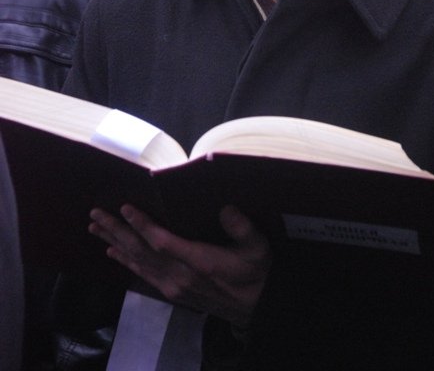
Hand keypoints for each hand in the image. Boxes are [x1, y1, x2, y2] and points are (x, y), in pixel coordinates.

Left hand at [89, 204, 271, 327]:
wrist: (256, 307)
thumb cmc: (257, 271)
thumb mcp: (257, 247)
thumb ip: (242, 228)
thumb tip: (226, 208)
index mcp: (199, 262)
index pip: (162, 242)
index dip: (142, 225)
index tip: (125, 208)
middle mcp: (180, 276)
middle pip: (141, 251)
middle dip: (117, 230)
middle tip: (96, 214)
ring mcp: (174, 286)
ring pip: (138, 262)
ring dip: (115, 243)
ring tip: (95, 227)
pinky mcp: (173, 292)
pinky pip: (143, 275)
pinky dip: (125, 262)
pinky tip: (113, 251)